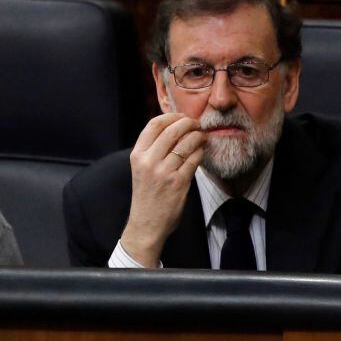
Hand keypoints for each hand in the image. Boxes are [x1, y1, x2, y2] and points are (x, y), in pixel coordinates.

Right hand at [120, 113, 205, 267]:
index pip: (154, 124)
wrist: (146, 224)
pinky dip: (201, 152)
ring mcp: (164, 172)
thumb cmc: (147, 195)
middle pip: (172, 130)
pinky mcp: (179, 182)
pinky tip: (202, 151)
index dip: (171, 116)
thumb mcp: (142, 168)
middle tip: (197, 124)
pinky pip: (195, 159)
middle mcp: (148, 161)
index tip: (182, 117)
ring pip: (187, 143)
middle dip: (189, 123)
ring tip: (202, 136)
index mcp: (137, 155)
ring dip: (198, 136)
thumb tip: (174, 127)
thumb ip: (153, 149)